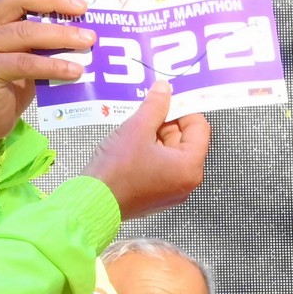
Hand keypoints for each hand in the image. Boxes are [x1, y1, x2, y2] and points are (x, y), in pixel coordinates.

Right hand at [0, 0, 94, 161]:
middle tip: (83, 9)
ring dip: (61, 33)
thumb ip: (40, 34)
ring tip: (88, 40)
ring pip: (24, 30)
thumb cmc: (5, 86)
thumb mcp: (23, 52)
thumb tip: (82, 22)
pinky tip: (75, 70)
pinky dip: (53, 66)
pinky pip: (24, 63)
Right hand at [86, 83, 212, 219]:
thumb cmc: (116, 171)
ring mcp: (172, 192)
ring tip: (134, 133)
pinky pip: (161, 167)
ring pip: (171, 153)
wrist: (92, 203)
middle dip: (166, 124)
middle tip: (145, 115)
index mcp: (189, 167)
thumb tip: (165, 90)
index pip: (199, 127)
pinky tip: (131, 149)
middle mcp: (186, 182)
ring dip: (155, 138)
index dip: (183, 109)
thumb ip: (155, 106)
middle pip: (186, 140)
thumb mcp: (137, 128)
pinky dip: (150, 153)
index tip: (165, 100)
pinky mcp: (157, 196)